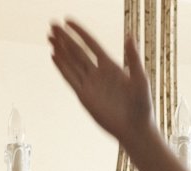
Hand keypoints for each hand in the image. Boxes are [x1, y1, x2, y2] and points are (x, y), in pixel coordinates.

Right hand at [49, 20, 155, 142]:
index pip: (91, 44)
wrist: (135, 129)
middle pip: (78, 51)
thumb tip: (130, 35)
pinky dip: (62, 67)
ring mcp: (90, 84)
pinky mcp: (84, 97)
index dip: (80, 32)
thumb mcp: (140, 79)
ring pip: (71, 63)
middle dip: (65, 38)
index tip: (68, 21)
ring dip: (60, 50)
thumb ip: (133, 58)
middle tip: (52, 25)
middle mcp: (98, 73)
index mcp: (111, 66)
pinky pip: (70, 79)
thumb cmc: (142, 105)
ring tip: (49, 36)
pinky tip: (54, 55)